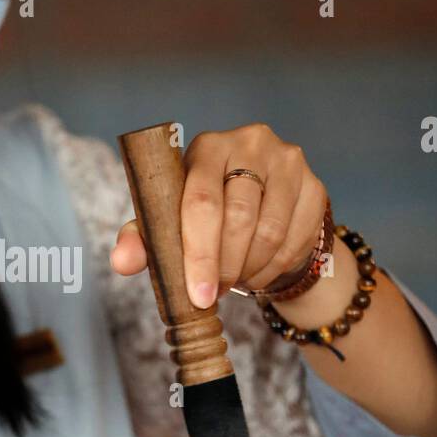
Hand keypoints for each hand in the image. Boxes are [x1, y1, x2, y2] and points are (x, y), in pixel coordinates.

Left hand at [111, 122, 326, 306]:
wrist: (260, 206)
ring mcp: (288, 162)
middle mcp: (250, 143)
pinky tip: (258, 273)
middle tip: (213, 293)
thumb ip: (143, 239)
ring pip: (270, 232)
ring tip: (234, 281)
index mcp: (207, 147)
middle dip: (223, 266)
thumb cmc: (205, 213)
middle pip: (239, 217)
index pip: (201, 200)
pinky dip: (274, 269)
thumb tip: (121, 263)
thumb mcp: (170, 222)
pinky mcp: (315, 186)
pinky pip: (296, 240)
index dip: (199, 253)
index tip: (197, 293)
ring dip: (249, 270)